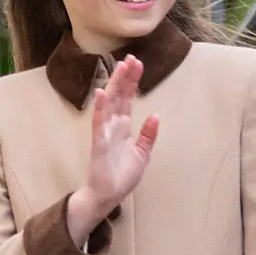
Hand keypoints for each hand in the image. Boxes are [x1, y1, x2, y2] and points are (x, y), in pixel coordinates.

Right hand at [67, 55, 158, 245]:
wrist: (108, 196)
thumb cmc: (122, 176)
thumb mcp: (142, 154)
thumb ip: (148, 135)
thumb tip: (156, 115)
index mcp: (123, 127)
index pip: (128, 99)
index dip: (132, 81)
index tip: (138, 64)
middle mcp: (113, 126)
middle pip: (119, 95)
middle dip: (125, 77)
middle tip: (132, 57)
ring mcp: (105, 132)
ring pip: (110, 103)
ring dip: (115, 85)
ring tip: (121, 67)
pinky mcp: (99, 143)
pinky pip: (99, 123)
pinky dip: (100, 108)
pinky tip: (102, 93)